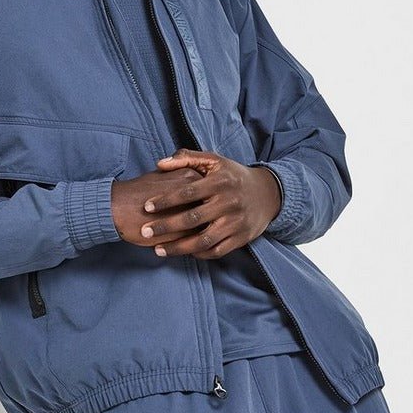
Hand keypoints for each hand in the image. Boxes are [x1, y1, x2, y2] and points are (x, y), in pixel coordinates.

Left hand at [139, 147, 281, 259]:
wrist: (267, 193)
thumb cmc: (232, 176)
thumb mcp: (214, 161)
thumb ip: (186, 158)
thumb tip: (159, 163)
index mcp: (220, 182)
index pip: (187, 192)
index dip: (166, 200)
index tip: (147, 207)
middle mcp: (228, 203)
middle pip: (192, 219)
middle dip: (165, 227)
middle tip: (144, 232)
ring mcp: (235, 223)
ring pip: (203, 240)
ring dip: (178, 248)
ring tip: (158, 250)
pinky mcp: (241, 238)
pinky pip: (217, 251)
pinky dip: (198, 254)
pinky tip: (183, 252)